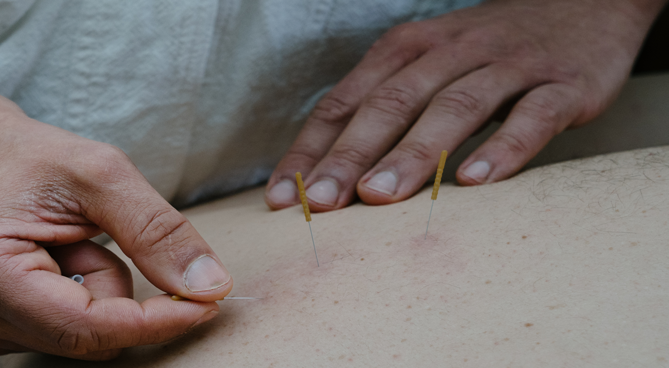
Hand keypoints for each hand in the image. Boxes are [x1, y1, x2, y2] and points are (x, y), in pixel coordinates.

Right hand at [0, 93, 232, 358]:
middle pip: (86, 340)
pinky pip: (61, 334)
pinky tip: (51, 258)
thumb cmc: (22, 155)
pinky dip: (75, 298)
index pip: (86, 328)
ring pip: (80, 340)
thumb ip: (156, 230)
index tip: (205, 304)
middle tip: (92, 233)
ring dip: (94, 291)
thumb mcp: (99, 171)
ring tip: (63, 239)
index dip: (153, 322)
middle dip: (113, 289)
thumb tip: (210, 286)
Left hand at [266, 0, 664, 210]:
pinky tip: (475, 181)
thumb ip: (382, 109)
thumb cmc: (487, 50)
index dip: (311, 149)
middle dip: (350, 155)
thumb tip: (321, 173)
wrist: (587, 4)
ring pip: (455, 106)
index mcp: (407, 48)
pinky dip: (502, 147)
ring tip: (380, 196)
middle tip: (320, 202)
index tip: (281, 198)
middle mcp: (451, 50)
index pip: (345, 100)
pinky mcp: (563, 84)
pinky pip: (531, 116)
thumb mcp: (427, 64)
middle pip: (392, 103)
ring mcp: (509, 65)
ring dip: (413, 153)